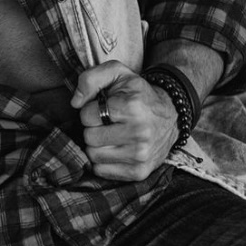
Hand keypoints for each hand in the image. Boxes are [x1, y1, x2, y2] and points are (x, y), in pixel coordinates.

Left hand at [70, 60, 178, 180]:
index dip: (90, 111)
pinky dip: (103, 161)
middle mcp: (139, 133)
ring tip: (111, 135)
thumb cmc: (138, 94)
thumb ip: (91, 79)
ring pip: (93, 155)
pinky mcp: (139, 172)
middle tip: (107, 122)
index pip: (87, 116)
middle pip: (89, 137)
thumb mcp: (117, 73)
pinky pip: (102, 171)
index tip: (103, 108)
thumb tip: (75, 102)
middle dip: (93, 128)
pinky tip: (115, 149)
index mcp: (132, 107)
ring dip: (97, 145)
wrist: (170, 115)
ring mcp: (140, 155)